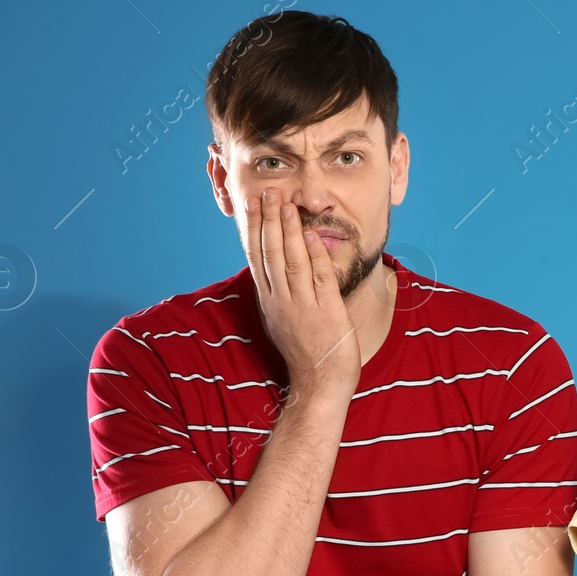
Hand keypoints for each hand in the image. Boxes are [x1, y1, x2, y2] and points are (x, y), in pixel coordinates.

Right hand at [242, 187, 362, 401]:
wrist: (321, 382)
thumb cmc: (305, 351)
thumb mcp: (283, 319)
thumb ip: (278, 294)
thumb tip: (273, 269)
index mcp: (270, 302)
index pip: (257, 258)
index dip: (254, 230)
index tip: (251, 206)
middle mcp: (281, 301)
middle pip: (271, 254)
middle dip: (268, 221)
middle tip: (266, 193)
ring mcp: (302, 306)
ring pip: (291, 261)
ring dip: (288, 231)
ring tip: (286, 204)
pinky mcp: (325, 311)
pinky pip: (318, 277)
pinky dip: (315, 254)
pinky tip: (312, 234)